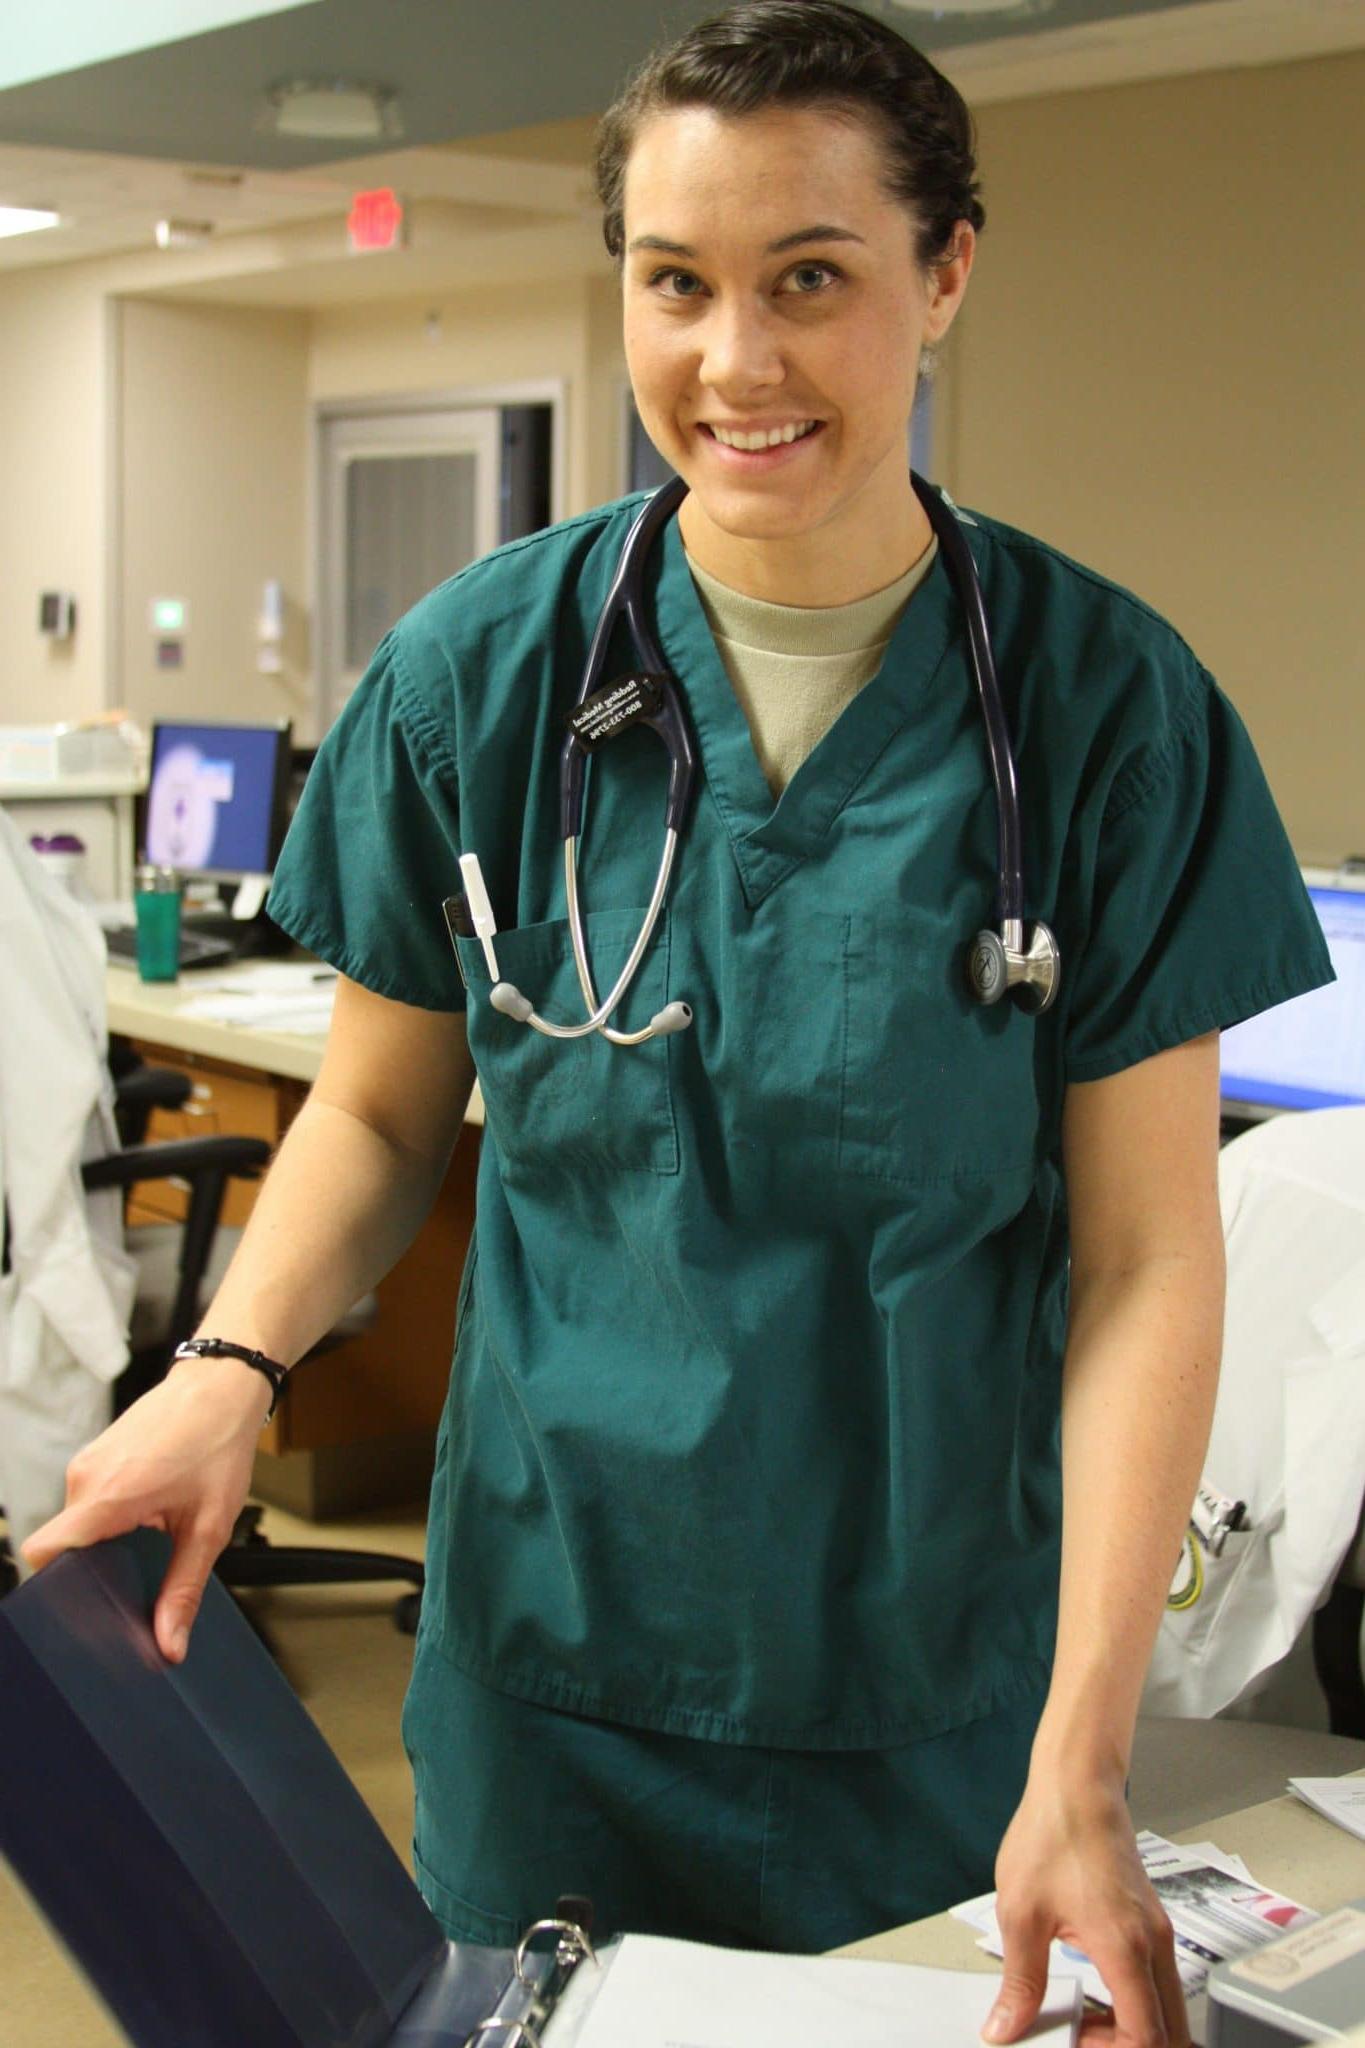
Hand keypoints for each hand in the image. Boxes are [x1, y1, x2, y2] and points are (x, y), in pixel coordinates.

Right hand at [20, 1357, 269, 1663]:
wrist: (223, 1384)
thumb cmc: (220, 1442)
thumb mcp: (210, 1526)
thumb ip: (183, 1589)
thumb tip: (169, 1643)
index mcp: (108, 1495)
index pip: (44, 1552)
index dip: (55, 1586)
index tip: (84, 1604)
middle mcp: (87, 1476)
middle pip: (65, 1544)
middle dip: (95, 1565)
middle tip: (135, 1572)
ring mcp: (88, 1461)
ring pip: (78, 1522)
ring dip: (108, 1536)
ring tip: (151, 1530)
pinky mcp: (96, 1454)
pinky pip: (89, 1499)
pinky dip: (112, 1514)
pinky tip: (149, 1510)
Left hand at [982, 1770, 1187, 2047]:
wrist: (1077, 1784)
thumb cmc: (1052, 1835)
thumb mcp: (1021, 1914)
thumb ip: (1020, 1981)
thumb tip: (1006, 2028)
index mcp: (1126, 1948)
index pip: (1146, 2038)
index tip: (1074, 2044)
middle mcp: (1155, 1944)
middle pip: (1170, 2032)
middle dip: (1128, 2047)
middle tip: (1082, 2039)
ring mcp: (1159, 1933)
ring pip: (1167, 2009)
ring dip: (1131, 2027)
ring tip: (1082, 2018)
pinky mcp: (1152, 1922)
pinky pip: (1157, 1982)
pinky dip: (1133, 2001)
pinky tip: (1092, 1990)